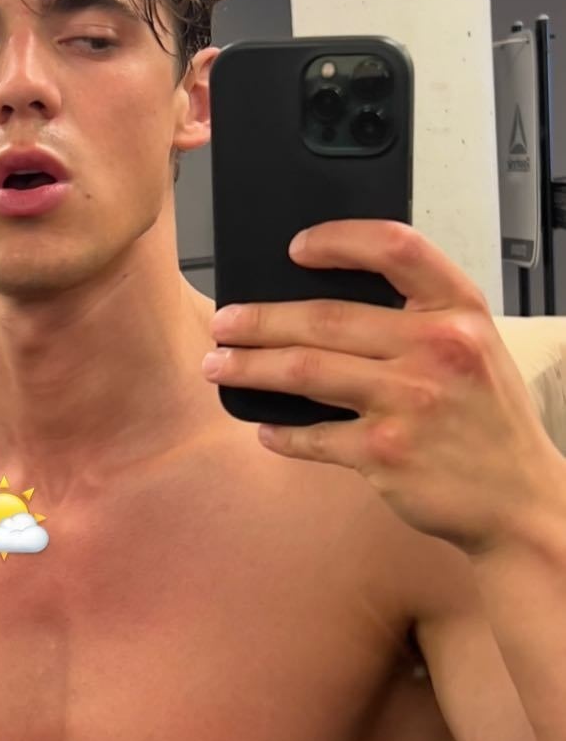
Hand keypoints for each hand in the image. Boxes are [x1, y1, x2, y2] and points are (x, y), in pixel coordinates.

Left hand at [203, 218, 563, 556]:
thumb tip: (328, 302)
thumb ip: (421, 319)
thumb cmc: (490, 423)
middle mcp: (437, 348)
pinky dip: (280, 432)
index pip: (395, 248)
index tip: (296, 248)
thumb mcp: (476, 348)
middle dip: (260, 320)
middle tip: (224, 323)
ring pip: (305, 370)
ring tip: (219, 364)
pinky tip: (264, 428)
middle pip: (325, 317)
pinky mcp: (385, 453)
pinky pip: (312, 435)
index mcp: (459, 311)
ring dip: (251, 367)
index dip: (338, 240)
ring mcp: (409, 402)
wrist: (519, 500)